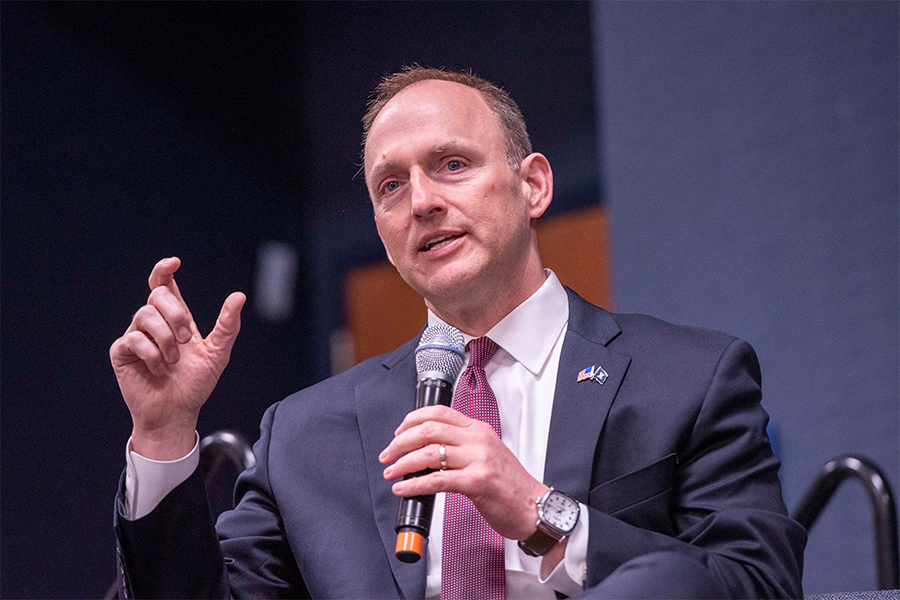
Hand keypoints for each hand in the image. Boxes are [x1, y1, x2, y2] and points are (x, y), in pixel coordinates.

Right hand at [109, 257, 245, 458]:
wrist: (177, 413)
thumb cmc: (196, 384)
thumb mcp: (218, 353)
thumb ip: (227, 325)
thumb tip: (239, 296)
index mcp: (176, 319)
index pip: (164, 285)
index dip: (164, 270)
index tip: (174, 262)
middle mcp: (154, 323)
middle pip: (157, 295)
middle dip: (176, 314)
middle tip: (188, 339)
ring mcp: (136, 336)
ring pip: (145, 315)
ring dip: (165, 339)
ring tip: (174, 361)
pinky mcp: (122, 353)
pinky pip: (133, 339)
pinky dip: (152, 354)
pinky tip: (160, 369)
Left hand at [379, 404, 547, 541]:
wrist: (534, 507)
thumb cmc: (511, 485)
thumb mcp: (487, 454)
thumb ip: (462, 447)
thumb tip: (427, 451)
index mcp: (479, 430)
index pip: (439, 412)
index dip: (412, 420)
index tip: (399, 433)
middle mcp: (478, 440)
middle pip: (428, 429)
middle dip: (400, 442)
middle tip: (388, 454)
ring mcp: (478, 459)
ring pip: (429, 453)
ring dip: (403, 463)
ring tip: (391, 472)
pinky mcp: (477, 482)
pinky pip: (437, 480)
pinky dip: (415, 484)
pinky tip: (404, 489)